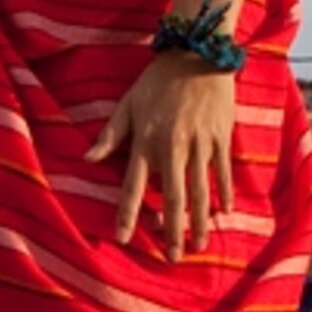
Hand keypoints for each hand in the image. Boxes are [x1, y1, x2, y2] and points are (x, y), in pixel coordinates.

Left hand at [87, 52, 237, 253]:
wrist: (197, 54)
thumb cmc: (157, 81)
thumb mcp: (127, 104)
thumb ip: (109, 135)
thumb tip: (87, 159)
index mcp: (145, 143)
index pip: (132, 188)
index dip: (127, 214)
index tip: (123, 239)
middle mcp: (172, 148)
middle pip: (171, 199)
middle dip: (172, 231)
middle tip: (173, 257)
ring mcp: (200, 145)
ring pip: (200, 191)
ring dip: (200, 222)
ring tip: (200, 245)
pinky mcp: (221, 138)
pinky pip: (223, 173)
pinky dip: (224, 194)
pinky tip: (224, 214)